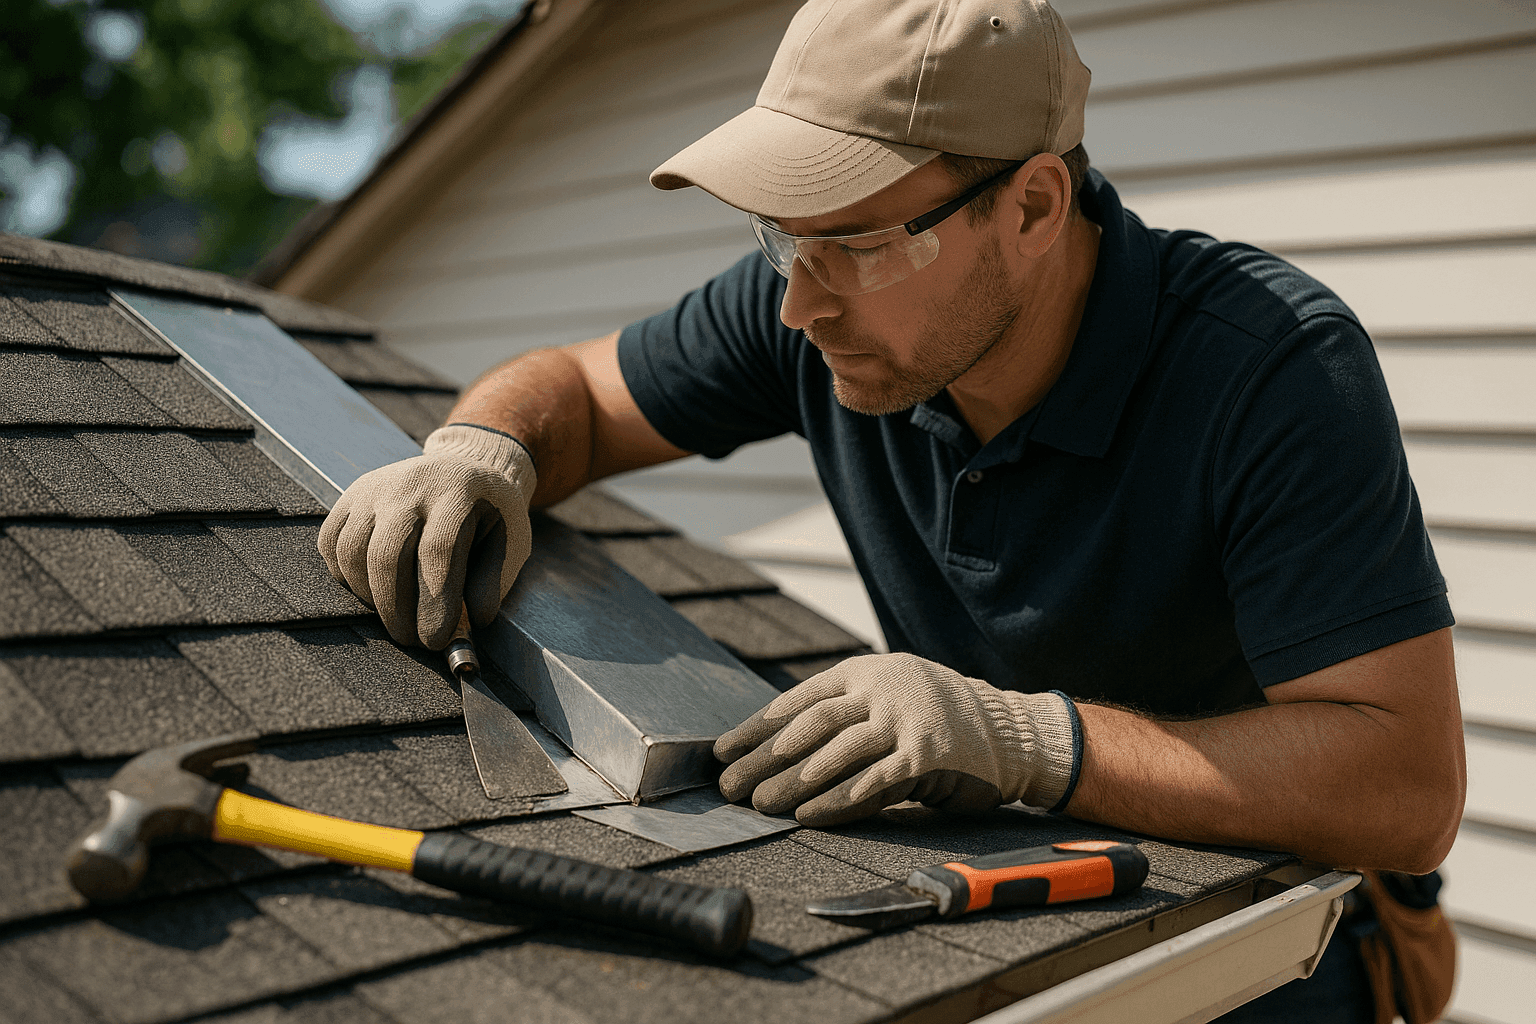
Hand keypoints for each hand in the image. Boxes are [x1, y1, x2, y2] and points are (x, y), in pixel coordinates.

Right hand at [318, 424, 536, 648]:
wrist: (464, 466)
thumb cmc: (489, 513)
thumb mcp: (510, 539)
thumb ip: (493, 581)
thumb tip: (473, 621)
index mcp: (457, 493)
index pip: (437, 551)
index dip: (434, 602)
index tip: (435, 639)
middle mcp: (410, 485)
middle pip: (386, 554)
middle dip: (395, 609)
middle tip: (410, 638)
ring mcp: (374, 488)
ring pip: (352, 552)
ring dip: (369, 596)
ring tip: (395, 614)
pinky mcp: (350, 495)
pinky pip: (331, 542)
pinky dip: (344, 575)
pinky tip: (371, 588)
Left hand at [714, 653, 1077, 826]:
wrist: (1010, 732)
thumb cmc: (937, 721)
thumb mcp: (888, 696)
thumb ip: (844, 711)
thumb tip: (776, 746)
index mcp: (864, 670)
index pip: (797, 699)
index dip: (756, 727)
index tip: (723, 751)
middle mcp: (881, 688)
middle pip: (809, 727)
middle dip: (763, 759)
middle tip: (730, 786)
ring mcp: (905, 720)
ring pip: (834, 754)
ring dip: (791, 784)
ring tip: (759, 806)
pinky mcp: (925, 756)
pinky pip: (870, 783)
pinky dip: (836, 802)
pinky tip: (807, 817)